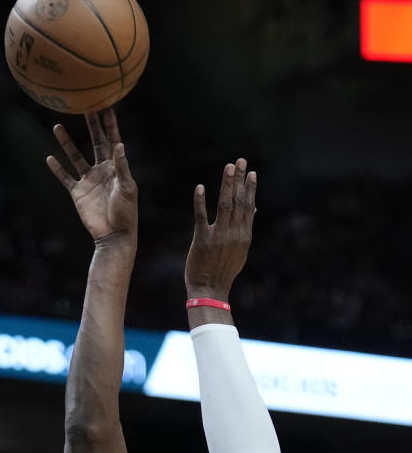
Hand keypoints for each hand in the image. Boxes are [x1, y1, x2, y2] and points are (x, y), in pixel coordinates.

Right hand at [46, 107, 136, 244]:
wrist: (114, 235)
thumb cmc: (125, 212)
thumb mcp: (126, 188)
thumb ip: (121, 166)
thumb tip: (118, 145)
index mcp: (115, 166)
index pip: (112, 139)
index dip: (110, 123)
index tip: (106, 105)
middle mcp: (101, 169)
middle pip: (94, 142)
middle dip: (90, 124)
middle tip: (84, 105)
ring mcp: (88, 180)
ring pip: (75, 156)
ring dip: (67, 142)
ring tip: (57, 126)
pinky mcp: (78, 193)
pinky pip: (65, 178)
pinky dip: (57, 169)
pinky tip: (49, 158)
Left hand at [185, 158, 255, 299]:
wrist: (210, 291)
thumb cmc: (223, 271)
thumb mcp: (240, 250)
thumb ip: (246, 228)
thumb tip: (254, 209)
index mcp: (244, 235)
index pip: (248, 206)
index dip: (250, 188)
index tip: (251, 172)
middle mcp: (234, 233)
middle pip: (238, 201)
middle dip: (240, 180)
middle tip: (240, 161)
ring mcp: (219, 236)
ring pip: (224, 205)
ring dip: (227, 185)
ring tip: (228, 168)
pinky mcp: (202, 240)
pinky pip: (201, 218)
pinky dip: (200, 202)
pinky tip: (199, 187)